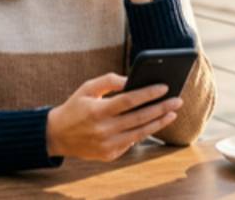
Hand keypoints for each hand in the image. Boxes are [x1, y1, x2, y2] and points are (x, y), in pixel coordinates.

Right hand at [46, 73, 180, 160]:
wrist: (57, 135)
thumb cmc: (75, 107)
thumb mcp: (87, 88)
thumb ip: (108, 81)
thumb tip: (131, 80)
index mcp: (97, 111)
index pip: (129, 100)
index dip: (148, 93)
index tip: (164, 87)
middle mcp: (103, 130)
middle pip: (139, 118)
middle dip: (161, 108)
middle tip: (178, 100)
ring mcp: (107, 145)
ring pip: (140, 133)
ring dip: (158, 123)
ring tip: (172, 113)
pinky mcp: (109, 155)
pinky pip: (131, 142)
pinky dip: (144, 133)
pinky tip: (155, 123)